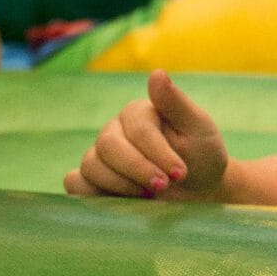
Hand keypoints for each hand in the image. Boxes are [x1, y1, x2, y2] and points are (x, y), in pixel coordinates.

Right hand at [64, 70, 231, 199]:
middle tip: (163, 187)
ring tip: (149, 196)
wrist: (199, 190)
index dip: (158, 153)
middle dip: (138, 170)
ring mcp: (99, 156)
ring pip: (91, 166)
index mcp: (137, 113)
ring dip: (121, 186)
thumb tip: (156, 74)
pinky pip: (76, 184)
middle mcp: (114, 130)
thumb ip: (176, 103)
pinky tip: (121, 201)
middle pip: (109, 147)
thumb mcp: (198, 128)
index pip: (138, 130)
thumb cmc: (201, 156)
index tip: (181, 173)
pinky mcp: (92, 181)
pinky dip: (92, 195)